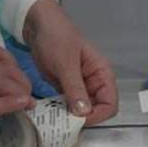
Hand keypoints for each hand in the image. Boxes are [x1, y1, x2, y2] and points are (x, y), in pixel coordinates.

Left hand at [23, 0, 117, 124]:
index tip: (78, 119)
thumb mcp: (65, 62)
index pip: (110, 104)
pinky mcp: (66, 88)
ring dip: (70, 117)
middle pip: (97, 111)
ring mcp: (79, 86)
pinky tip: (50, 113)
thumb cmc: (56, 36)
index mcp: (102, 73)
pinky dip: (61, 112)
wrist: (38, 24)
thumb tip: (83, 114)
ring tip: (54, 120)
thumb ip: (75, 88)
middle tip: (63, 122)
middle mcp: (94, 82)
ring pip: (82, 111)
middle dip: (83, 119)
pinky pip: (68, 106)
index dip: (97, 115)